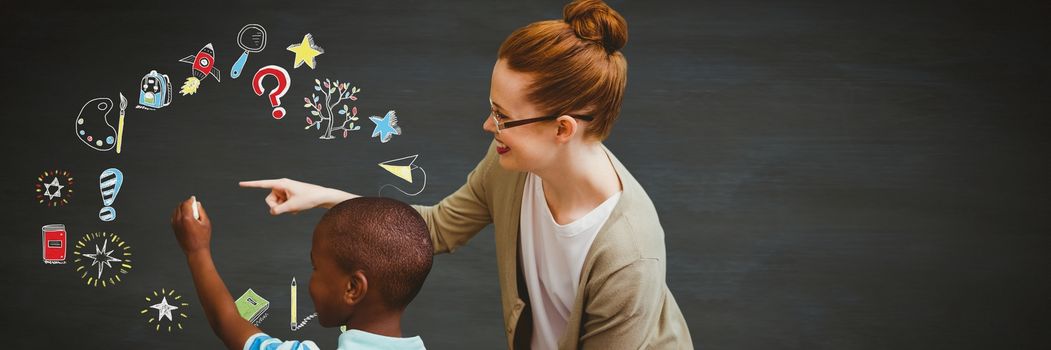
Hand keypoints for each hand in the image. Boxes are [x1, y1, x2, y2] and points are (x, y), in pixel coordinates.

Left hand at [171, 196, 210, 254]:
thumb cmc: (203, 238)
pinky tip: (184, 216)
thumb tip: (197, 204)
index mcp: (187, 218)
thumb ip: (201, 211)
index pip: (186, 204)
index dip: (190, 200)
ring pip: (176, 211)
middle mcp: (179, 221)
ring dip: (182, 208)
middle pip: (180, 206)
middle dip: (186, 203)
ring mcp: (175, 225)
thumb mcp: (206, 223)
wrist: (195, 251)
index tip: (193, 198)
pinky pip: (174, 217)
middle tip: (192, 204)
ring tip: (189, 210)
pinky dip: (178, 214)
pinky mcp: (174, 229)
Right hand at [239, 178, 353, 214]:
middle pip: (269, 199)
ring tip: (295, 207)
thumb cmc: (309, 198)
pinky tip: (298, 208)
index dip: (251, 185)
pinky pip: (283, 205)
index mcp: (281, 184)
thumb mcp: (292, 207)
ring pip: (276, 203)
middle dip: (276, 206)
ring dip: (284, 208)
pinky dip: (289, 208)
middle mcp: (282, 185)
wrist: (322, 197)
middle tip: (288, 208)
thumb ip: (278, 210)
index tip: (240, 184)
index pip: (263, 184)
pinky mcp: (289, 195)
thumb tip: (271, 212)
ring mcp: (286, 191)